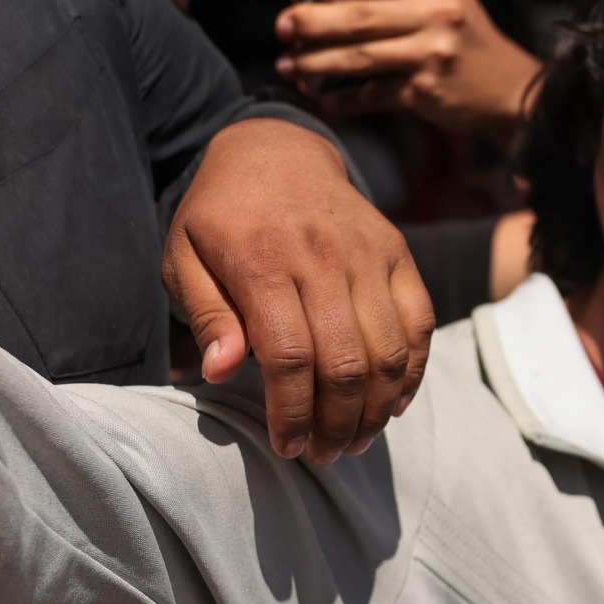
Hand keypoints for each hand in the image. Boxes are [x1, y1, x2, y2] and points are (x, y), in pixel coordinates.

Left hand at [164, 117, 435, 461]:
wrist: (276, 149)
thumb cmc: (221, 217)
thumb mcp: (184, 258)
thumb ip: (206, 316)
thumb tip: (222, 372)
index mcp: (263, 261)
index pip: (291, 357)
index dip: (293, 413)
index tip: (286, 446)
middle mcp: (323, 256)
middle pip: (346, 363)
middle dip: (338, 424)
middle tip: (323, 453)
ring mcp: (368, 253)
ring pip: (390, 351)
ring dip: (377, 410)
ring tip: (355, 440)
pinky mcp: (397, 251)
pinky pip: (420, 322)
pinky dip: (413, 372)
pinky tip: (393, 404)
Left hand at [275, 0, 541, 136]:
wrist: (510, 91)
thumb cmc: (469, 39)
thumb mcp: (452, 0)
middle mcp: (436, 14)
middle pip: (360, 16)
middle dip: (312, 20)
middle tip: (283, 23)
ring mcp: (429, 55)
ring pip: (357, 57)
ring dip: (315, 61)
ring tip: (288, 62)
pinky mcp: (422, 91)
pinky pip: (370, 94)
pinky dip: (340, 96)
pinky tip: (319, 93)